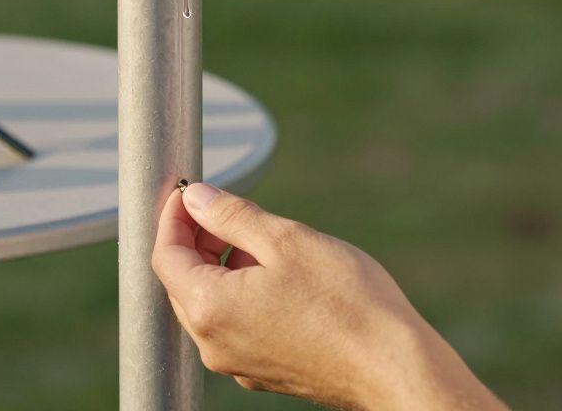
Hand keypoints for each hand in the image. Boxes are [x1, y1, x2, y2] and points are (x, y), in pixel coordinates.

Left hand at [152, 182, 506, 410]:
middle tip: (224, 209)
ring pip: (209, 304)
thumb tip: (196, 199)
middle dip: (196, 240)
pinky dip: (241, 293)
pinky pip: (234, 325)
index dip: (173, 217)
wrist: (395, 366)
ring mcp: (237, 363)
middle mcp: (214, 344)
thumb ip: (231, 216)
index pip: (165, 256)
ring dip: (221, 266)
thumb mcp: (286, 240)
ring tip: (261, 241)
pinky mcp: (262, 371)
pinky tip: (277, 276)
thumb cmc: (346, 302)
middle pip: (183, 282)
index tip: (189, 191)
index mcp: (210, 308)